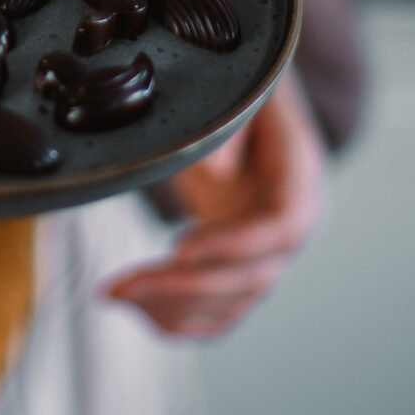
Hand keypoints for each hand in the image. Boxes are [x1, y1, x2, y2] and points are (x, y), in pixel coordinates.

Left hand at [101, 70, 325, 338]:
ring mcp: (268, 256)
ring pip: (232, 305)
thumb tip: (215, 172)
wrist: (247, 109)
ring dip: (174, 308)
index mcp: (300, 179)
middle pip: (252, 278)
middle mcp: (291, 228)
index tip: (178, 249)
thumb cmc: (239, 94)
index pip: (280, 226)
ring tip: (114, 292)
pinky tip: (135, 309)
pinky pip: (218, 313)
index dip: (232, 244)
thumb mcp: (238, 94)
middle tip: (123, 285)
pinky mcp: (240, 271)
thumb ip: (232, 127)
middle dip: (185, 286)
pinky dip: (180, 320)